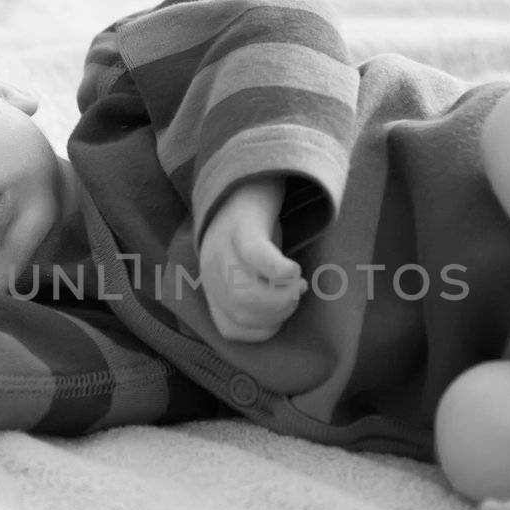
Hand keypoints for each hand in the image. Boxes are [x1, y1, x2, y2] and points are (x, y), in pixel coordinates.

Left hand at [199, 181, 305, 342]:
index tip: (284, 314)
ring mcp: (222, 248)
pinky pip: (257, 258)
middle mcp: (210, 269)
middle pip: (240, 314)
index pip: (230, 329)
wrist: (247, 179)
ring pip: (244, 294)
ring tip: (298, 284)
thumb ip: (255, 293)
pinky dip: (280, 272)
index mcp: (212, 284)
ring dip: (281, 298)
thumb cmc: (255, 231)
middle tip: (296, 296)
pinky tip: (294, 269)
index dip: (264, 330)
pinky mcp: (241, 227)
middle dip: (277, 315)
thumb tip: (281, 314)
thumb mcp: (247, 268)